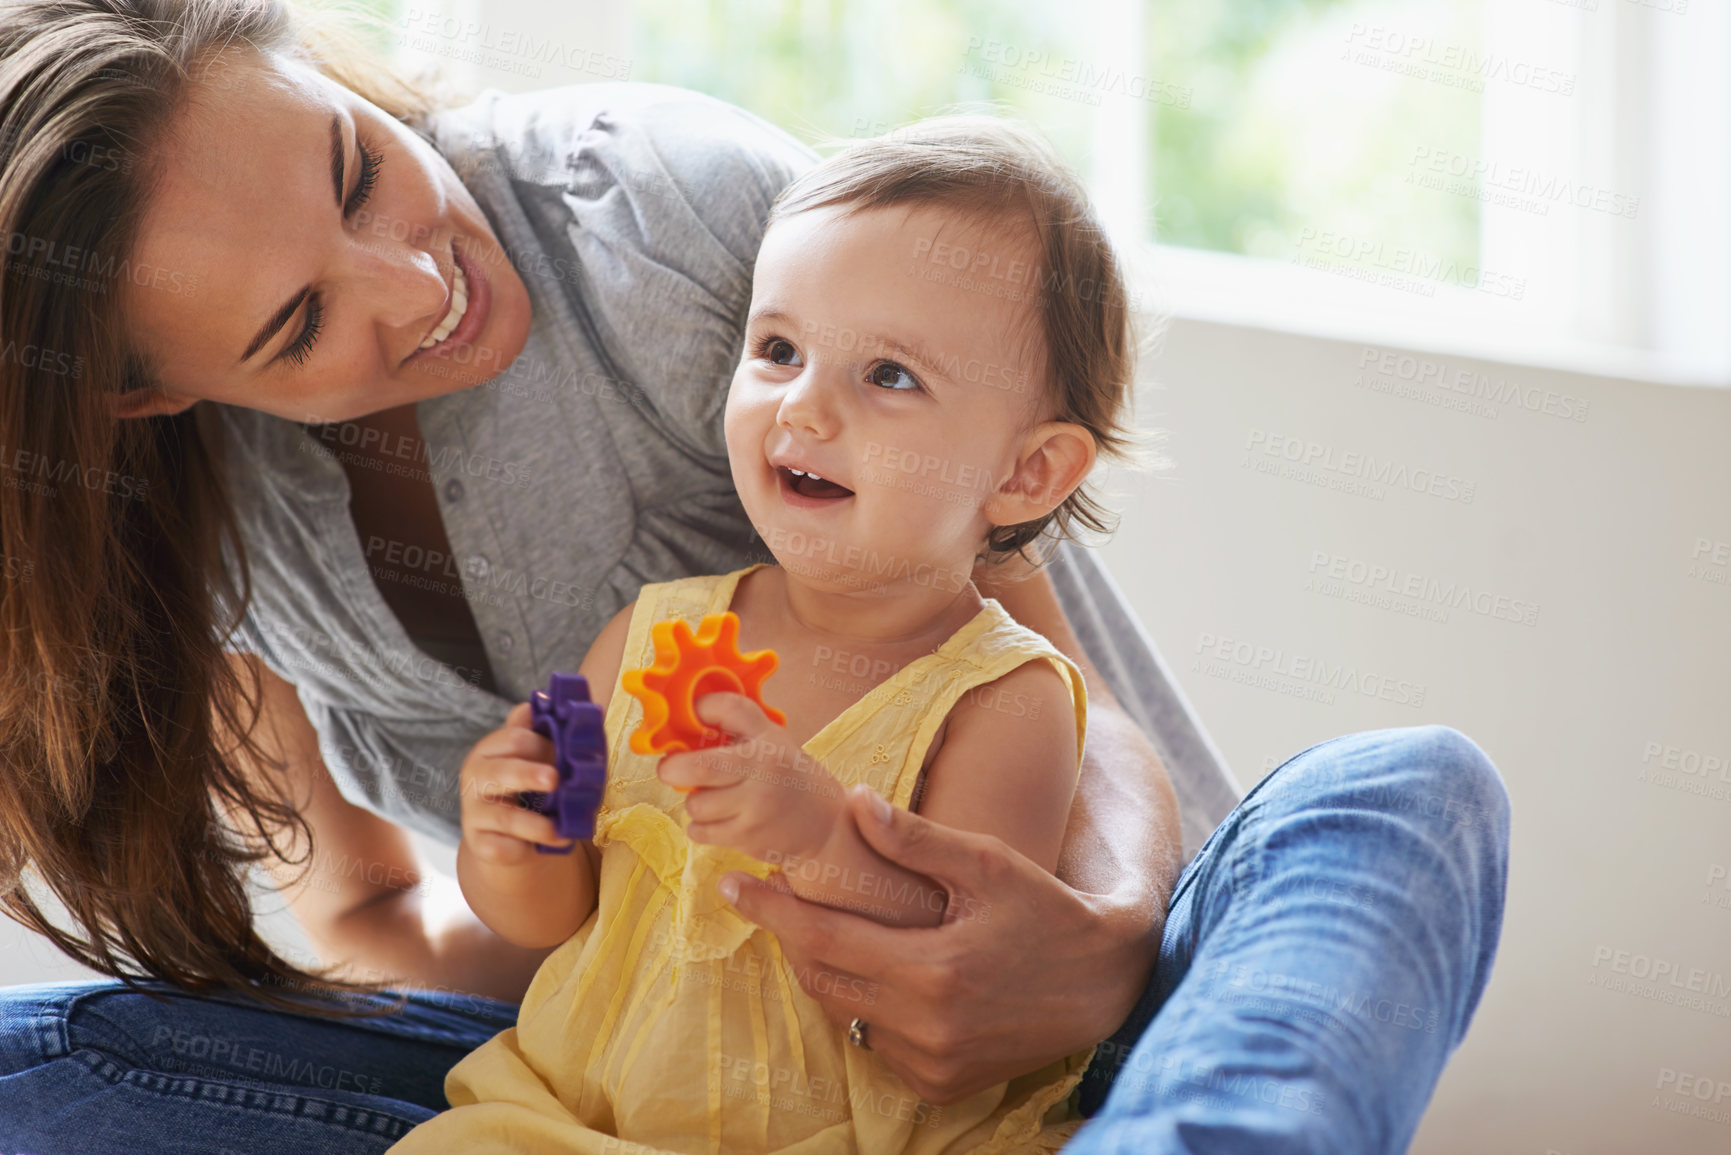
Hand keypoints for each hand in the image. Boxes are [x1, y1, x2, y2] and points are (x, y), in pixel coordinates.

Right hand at [459, 701, 574, 863]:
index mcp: (490, 750)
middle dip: (528, 774)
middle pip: (500, 773)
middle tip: (556, 779)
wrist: (503, 831)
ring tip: (562, 829)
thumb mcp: (530, 755)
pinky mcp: (480, 845)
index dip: (544, 744)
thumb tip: (566, 704)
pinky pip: (502, 848)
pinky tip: (547, 847)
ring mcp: (474, 813)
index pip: (514, 739)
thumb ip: (543, 732)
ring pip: (505, 818)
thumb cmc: (524, 784)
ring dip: (538, 825)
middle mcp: (476, 779)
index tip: (567, 752)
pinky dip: (525, 849)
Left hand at [656, 692, 845, 865]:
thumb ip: (735, 730)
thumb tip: (682, 722)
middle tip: (669, 769)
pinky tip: (717, 820)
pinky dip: (700, 826)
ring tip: (710, 799)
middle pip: (699, 766)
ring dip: (695, 802)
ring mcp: (756, 805)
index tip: (690, 714)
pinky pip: (700, 830)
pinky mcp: (748, 836)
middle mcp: (764, 768)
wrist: (823, 825)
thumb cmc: (786, 777)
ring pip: (696, 804)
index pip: (730, 708)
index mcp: (769, 738)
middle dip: (672, 768)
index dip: (701, 706)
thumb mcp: (772, 743)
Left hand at [718, 785, 1154, 1104]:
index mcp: (933, 968)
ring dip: (823, 970)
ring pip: (844, 1013)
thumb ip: (917, 840)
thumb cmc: (1047, 909)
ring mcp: (934, 1063)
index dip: (771, 909)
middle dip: (788, 936)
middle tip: (765, 897)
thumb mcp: (988, 864)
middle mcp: (927, 1026)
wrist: (1107, 982)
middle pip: (822, 979)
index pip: (823, 937)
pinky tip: (873, 970)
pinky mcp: (942, 1083)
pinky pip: (876, 1042)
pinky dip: (863, 1006)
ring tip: (818, 927)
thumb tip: (856, 802)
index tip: (730, 884)